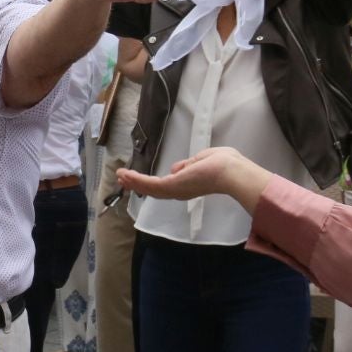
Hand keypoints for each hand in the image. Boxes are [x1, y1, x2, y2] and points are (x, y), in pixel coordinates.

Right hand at [116, 146, 272, 206]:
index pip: (166, 185)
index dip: (152, 183)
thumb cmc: (223, 164)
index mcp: (188, 185)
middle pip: (154, 190)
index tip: (140, 177)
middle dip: (138, 184)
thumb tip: (176, 168)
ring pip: (149, 188)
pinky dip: (136, 180)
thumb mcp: (202, 159)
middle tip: (123, 178)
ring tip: (120, 175)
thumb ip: (188, 164)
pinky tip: (125, 174)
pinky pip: (150, 184)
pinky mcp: (171, 186)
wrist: (231, 172)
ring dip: (133, 182)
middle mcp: (180, 191)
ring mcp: (175, 190)